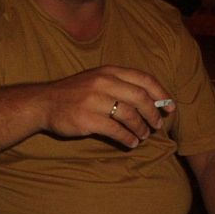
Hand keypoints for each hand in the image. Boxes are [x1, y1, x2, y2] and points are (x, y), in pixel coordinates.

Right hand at [42, 65, 175, 147]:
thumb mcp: (97, 79)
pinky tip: (131, 143)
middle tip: (158, 125)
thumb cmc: (76, 93)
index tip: (170, 107)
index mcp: (109, 71)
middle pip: (141, 98)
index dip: (161, 94)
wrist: (43, 103)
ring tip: (144, 136)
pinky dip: (128, 138)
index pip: (144, 79)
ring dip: (141, 129)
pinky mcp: (88, 119)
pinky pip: (116, 130)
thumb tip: (152, 101)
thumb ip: (121, 85)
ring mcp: (95, 100)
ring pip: (130, 116)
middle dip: (154, 114)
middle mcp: (103, 82)